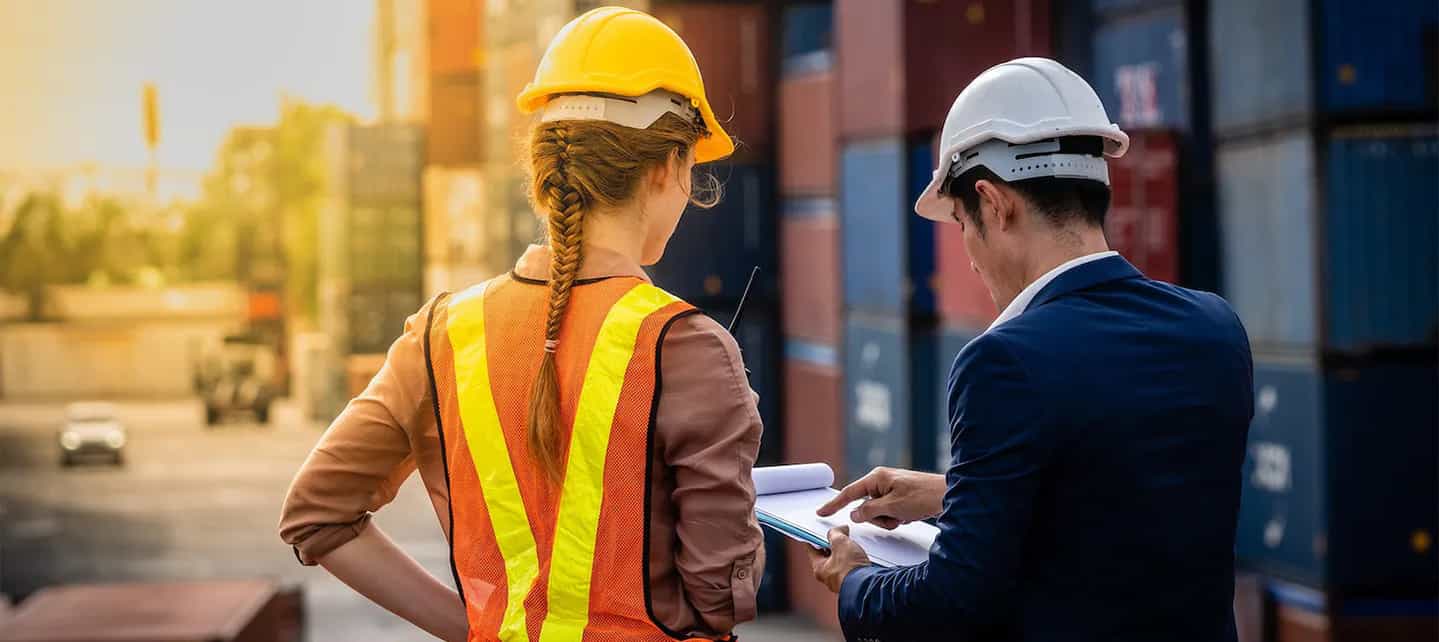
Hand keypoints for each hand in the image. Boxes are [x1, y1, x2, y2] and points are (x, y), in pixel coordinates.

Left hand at [806, 526, 870, 592]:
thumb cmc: (851, 569)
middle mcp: (828, 577)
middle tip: (839, 536)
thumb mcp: (840, 542)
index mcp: (819, 568)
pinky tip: (859, 555)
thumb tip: (838, 530)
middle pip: (826, 556)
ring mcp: (841, 581)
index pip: (811, 549)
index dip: (814, 538)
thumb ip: (835, 533)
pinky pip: (850, 568)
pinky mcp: (853, 582)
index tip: (817, 531)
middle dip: (832, 545)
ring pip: (839, 562)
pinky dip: (853, 560)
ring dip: (844, 553)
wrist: (868, 584)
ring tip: (851, 545)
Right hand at [816, 467, 945, 528]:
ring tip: (905, 516)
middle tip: (894, 517)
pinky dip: (897, 518)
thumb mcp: (892, 506)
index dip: (834, 504)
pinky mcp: (900, 498)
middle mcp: (882, 482)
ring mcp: (891, 491)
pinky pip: (889, 513)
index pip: (849, 493)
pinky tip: (910, 515)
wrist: (950, 496)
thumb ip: (869, 511)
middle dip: (877, 518)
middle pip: (865, 507)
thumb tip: (854, 515)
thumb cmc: (923, 496)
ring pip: (877, 513)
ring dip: (889, 520)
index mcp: (877, 478)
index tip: (820, 512)